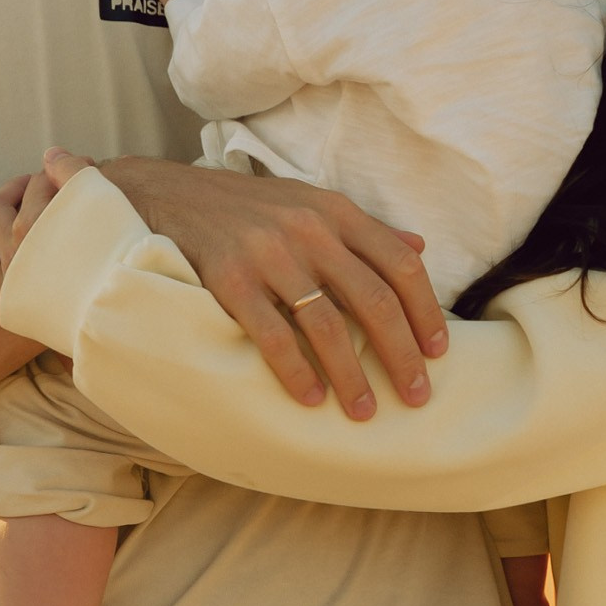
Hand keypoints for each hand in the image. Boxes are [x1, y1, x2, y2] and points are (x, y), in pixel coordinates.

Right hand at [94, 156, 445, 419]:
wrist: (166, 193)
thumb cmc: (247, 209)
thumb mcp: (309, 203)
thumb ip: (363, 229)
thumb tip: (420, 246)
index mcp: (335, 211)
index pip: (400, 263)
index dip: (425, 311)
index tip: (439, 352)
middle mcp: (308, 229)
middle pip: (374, 299)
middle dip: (401, 354)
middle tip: (416, 396)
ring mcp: (268, 253)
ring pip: (327, 324)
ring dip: (351, 375)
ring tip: (364, 411)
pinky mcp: (228, 278)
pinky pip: (272, 334)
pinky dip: (296, 371)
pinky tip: (311, 398)